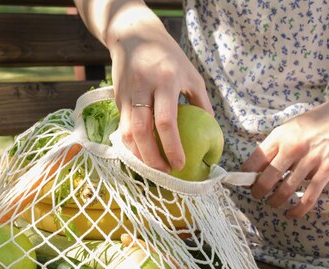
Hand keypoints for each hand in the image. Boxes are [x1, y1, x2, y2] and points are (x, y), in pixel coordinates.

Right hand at [106, 9, 211, 172]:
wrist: (134, 36)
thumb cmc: (170, 58)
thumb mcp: (192, 75)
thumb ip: (202, 104)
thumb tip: (211, 132)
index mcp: (166, 81)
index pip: (166, 121)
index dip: (172, 147)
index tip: (180, 164)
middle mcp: (143, 87)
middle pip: (142, 131)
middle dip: (152, 158)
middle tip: (165, 172)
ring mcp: (127, 94)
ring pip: (126, 132)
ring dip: (138, 155)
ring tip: (153, 168)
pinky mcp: (117, 98)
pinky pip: (121, 128)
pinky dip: (130, 146)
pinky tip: (141, 155)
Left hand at [241, 92, 328, 218]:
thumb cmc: (316, 122)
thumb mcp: (290, 127)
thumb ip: (275, 145)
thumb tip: (256, 168)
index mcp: (281, 136)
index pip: (255, 160)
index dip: (246, 176)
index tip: (244, 183)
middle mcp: (293, 147)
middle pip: (267, 179)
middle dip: (258, 192)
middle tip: (257, 196)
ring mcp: (310, 160)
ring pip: (286, 190)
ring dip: (275, 201)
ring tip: (273, 203)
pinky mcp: (326, 170)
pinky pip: (309, 197)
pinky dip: (298, 209)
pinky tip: (291, 213)